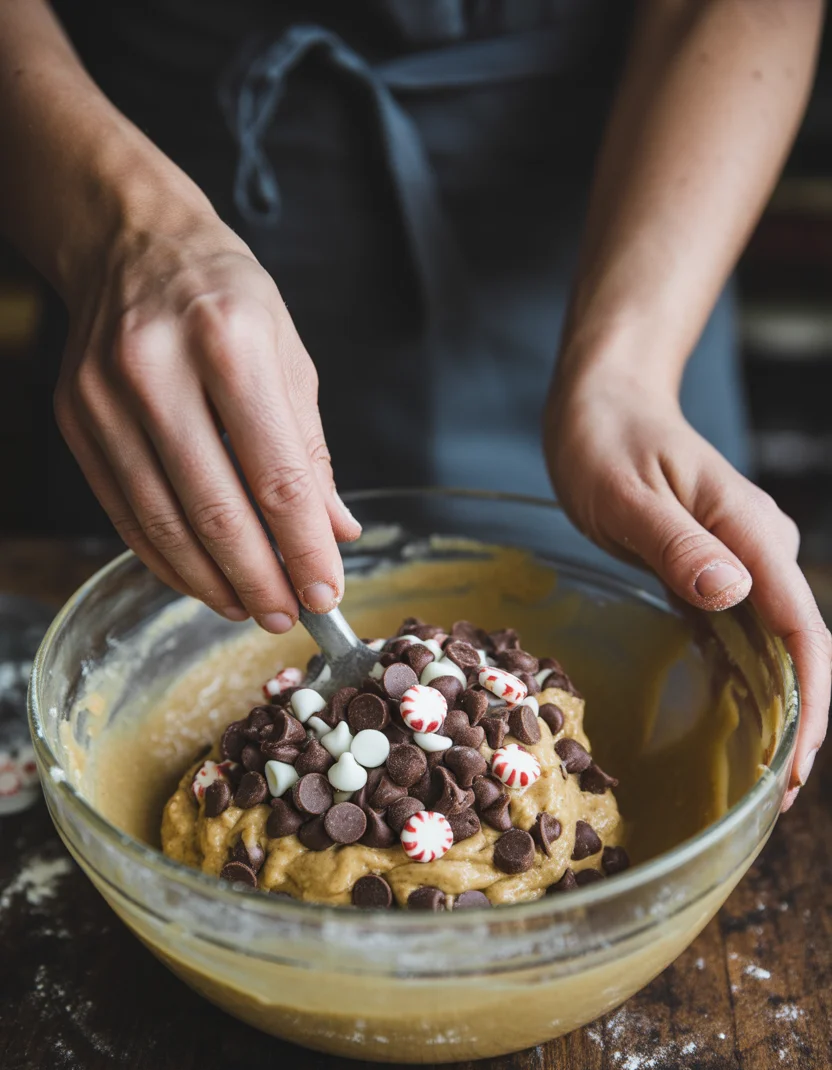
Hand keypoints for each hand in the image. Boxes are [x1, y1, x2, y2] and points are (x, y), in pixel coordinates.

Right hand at [55, 207, 359, 631]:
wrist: (130, 243)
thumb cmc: (224, 297)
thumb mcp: (289, 356)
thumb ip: (311, 451)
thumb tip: (337, 533)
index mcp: (230, 342)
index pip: (277, 476)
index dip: (303, 548)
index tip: (325, 593)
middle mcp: (158, 368)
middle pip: (215, 510)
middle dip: (259, 578)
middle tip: (286, 615)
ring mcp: (105, 397)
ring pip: (164, 523)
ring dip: (212, 581)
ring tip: (248, 607)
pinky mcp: (76, 421)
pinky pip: (125, 515)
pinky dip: (167, 559)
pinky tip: (202, 579)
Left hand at [546, 371, 829, 807]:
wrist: (604, 402)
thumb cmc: (605, 440)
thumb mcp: (625, 492)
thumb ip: (677, 542)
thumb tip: (732, 593)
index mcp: (750, 530)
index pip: (801, 628)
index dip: (810, 701)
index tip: (798, 766)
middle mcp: (760, 547)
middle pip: (800, 646)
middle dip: (799, 721)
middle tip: (776, 796)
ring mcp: (743, 558)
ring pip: (775, 644)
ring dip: (776, 706)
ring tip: (759, 775)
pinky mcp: (718, 567)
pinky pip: (743, 630)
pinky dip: (746, 676)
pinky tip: (736, 719)